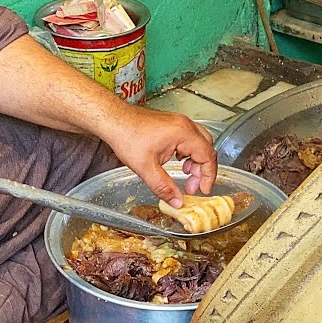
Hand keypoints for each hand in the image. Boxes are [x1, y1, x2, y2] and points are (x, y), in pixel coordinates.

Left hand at [99, 107, 218, 207]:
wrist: (113, 120)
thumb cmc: (127, 136)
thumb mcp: (146, 168)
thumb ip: (163, 187)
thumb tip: (177, 202)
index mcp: (183, 133)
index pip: (207, 156)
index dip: (208, 175)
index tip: (204, 189)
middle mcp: (184, 124)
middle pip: (207, 148)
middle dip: (202, 169)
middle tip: (192, 186)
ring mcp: (179, 122)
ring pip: (199, 142)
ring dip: (196, 160)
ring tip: (185, 175)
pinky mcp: (172, 123)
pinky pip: (190, 137)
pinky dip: (189, 152)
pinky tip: (178, 161)